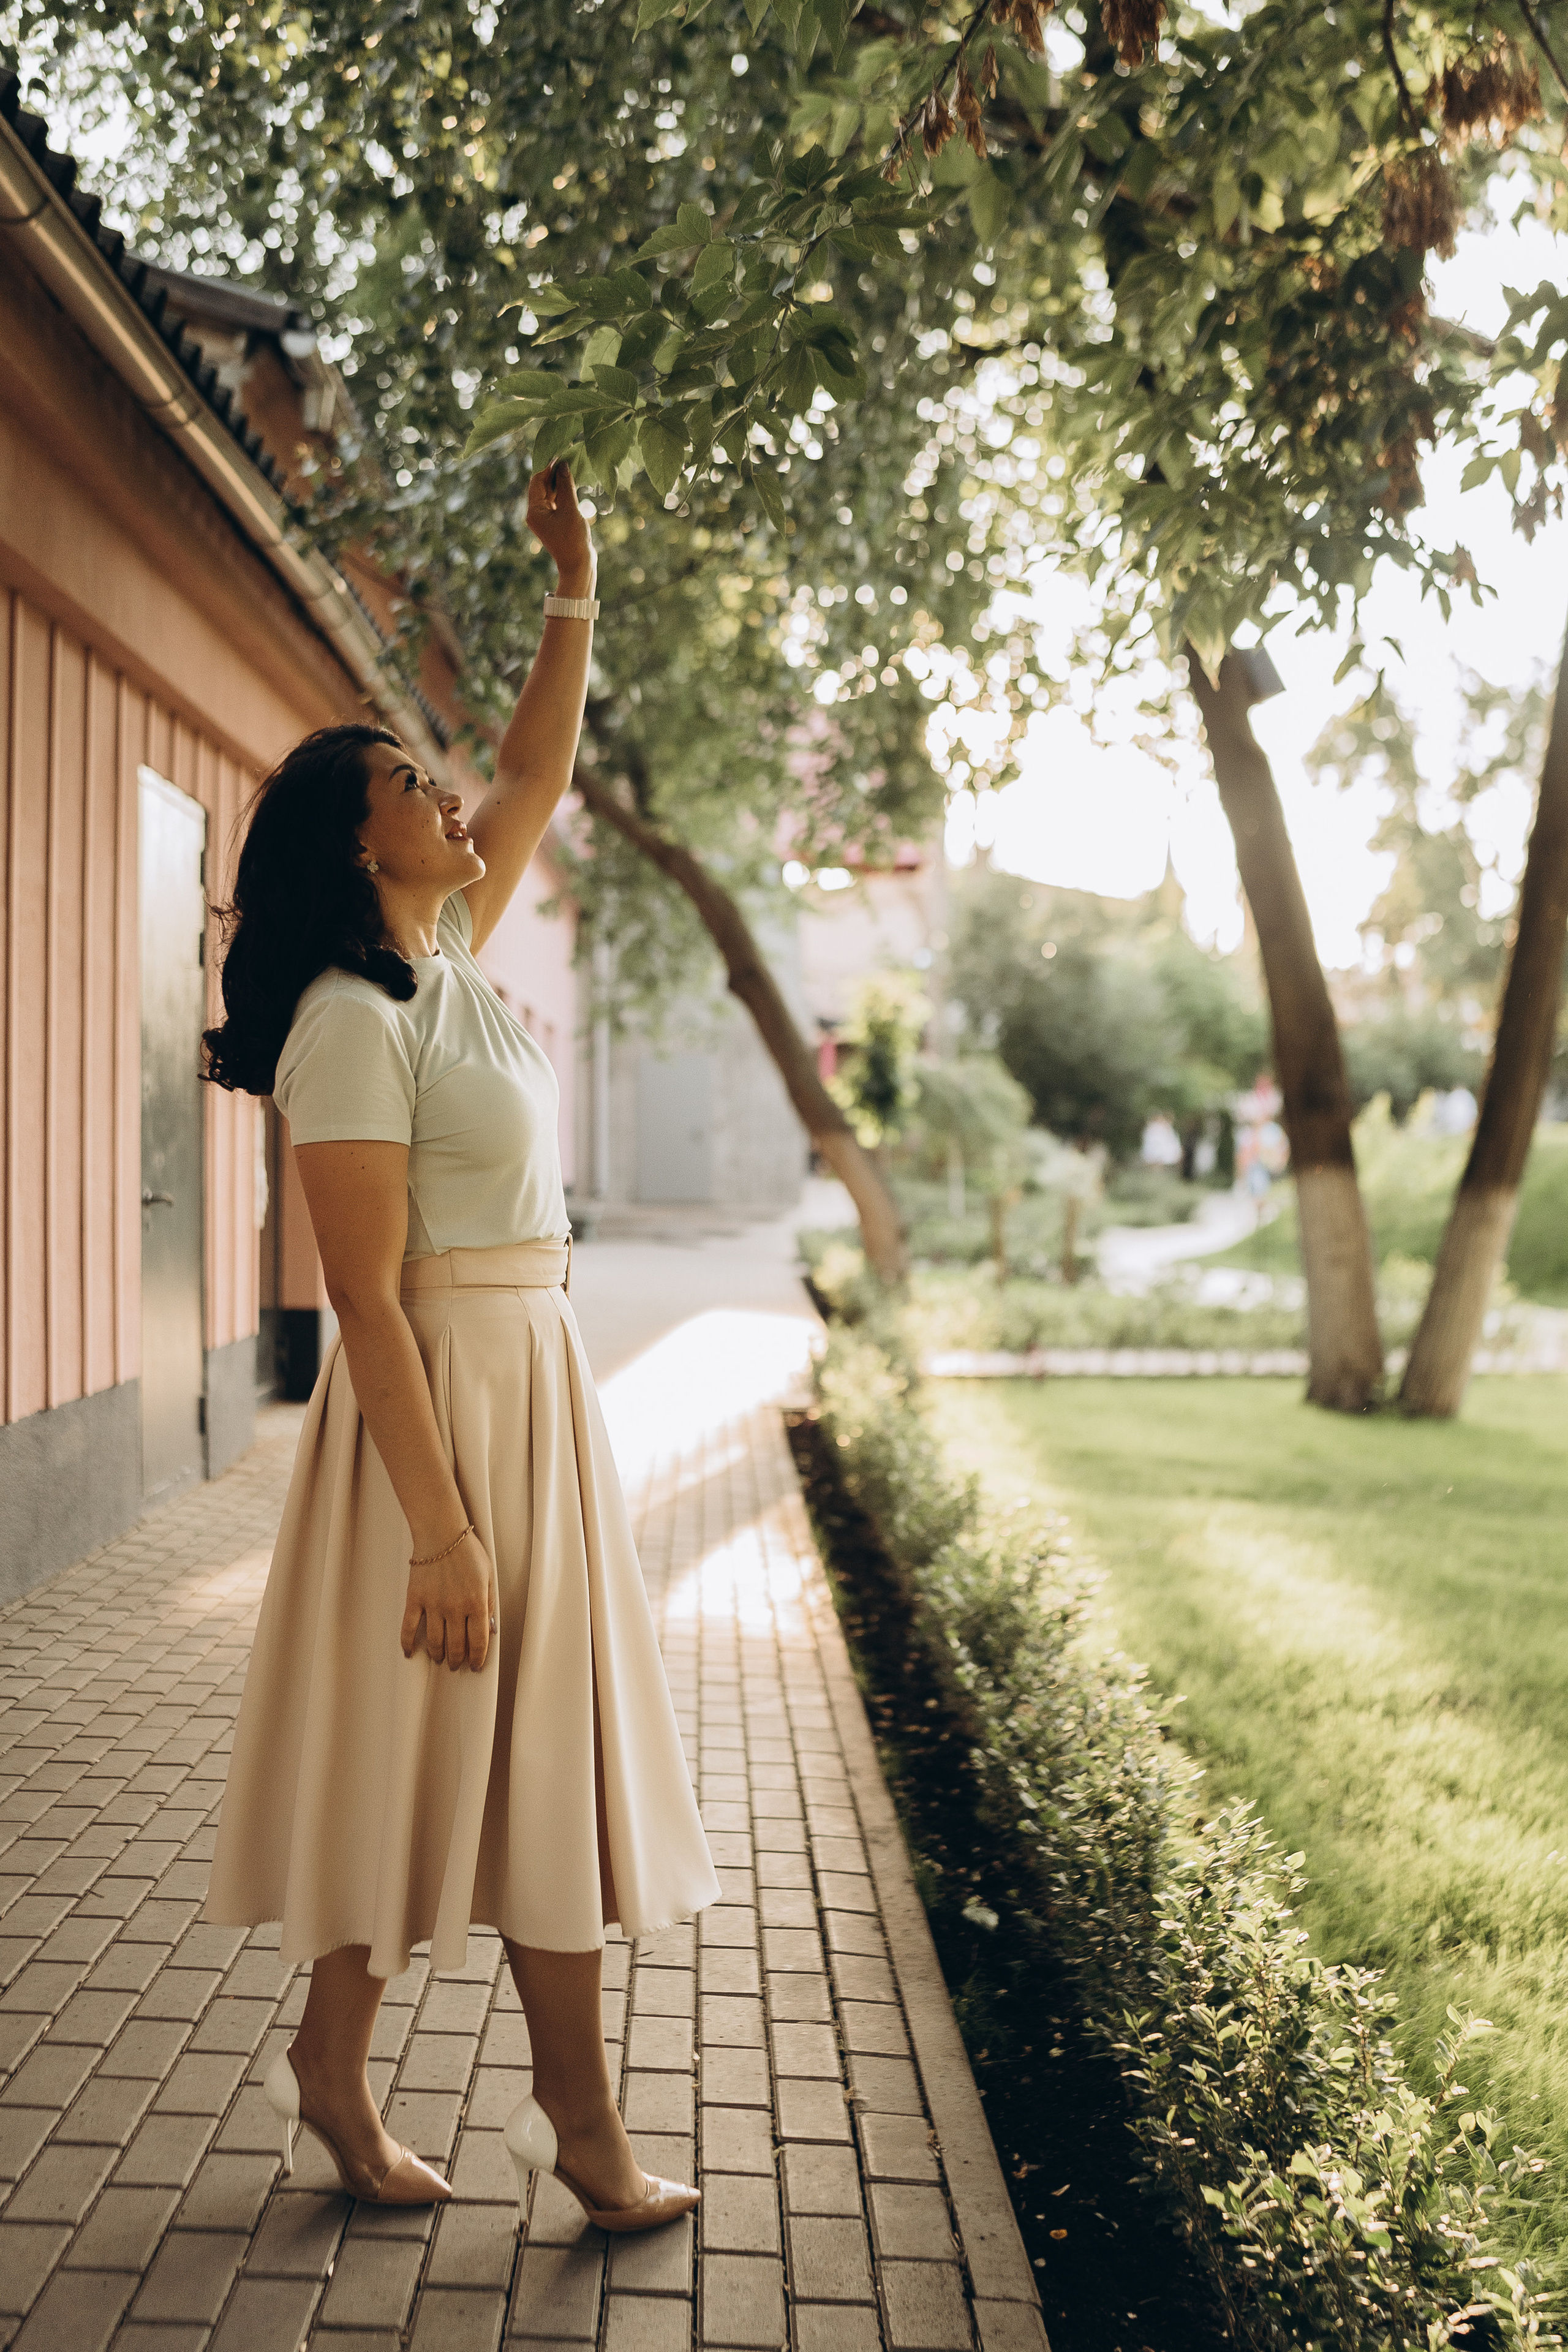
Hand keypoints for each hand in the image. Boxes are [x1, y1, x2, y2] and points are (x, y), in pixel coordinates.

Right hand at [400, 1528, 493, 1672]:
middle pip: (456, 1645)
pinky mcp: (415, 1599)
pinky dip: (408, 1643)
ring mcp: (433, 1605)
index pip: (479, 1640)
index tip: (476, 1666)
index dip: (478, 1657)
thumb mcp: (489, 1575)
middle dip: (457, 1660)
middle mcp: (454, 1608)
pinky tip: (410, 1653)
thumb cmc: (468, 1551)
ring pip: (435, 1641)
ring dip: (438, 1654)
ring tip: (440, 1659)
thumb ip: (490, 1603)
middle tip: (456, 1666)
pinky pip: (409, 1627)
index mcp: (476, 1603)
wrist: (441, 1533)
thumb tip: (490, 1629)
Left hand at [526, 461, 595, 595]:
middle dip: (553, 472)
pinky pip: (555, 501)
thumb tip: (562, 464)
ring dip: (558, 481)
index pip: (536, 481)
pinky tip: (571, 483)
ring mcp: (544, 518)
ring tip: (571, 467)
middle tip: (567, 457)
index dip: (547, 466)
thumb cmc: (574, 539)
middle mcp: (535, 513)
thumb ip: (565, 485)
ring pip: (549, 493)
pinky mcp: (553, 521)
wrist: (578, 565)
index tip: (560, 454)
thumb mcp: (570, 509)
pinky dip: (562, 492)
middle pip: (541, 486)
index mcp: (534, 511)